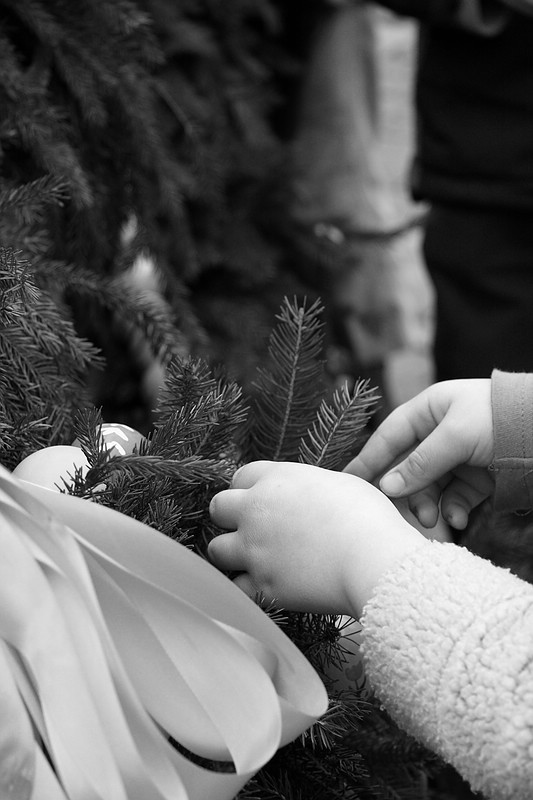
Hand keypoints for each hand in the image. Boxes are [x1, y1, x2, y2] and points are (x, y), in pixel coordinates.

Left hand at [208, 461, 422, 617]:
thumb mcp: (340, 484)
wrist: (372, 560)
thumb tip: (305, 497)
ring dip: (231, 553)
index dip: (249, 488)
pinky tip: (264, 586)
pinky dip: (247, 588)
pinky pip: (236, 588)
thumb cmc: (368, 518)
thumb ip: (310, 487)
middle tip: (249, 527)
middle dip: (230, 516)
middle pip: (218, 507)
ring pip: (216, 550)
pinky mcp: (263, 585)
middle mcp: (257, 511)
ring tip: (252, 559)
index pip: (241, 476)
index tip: (259, 499)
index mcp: (277, 480)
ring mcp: (255, 550)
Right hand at [344, 379, 494, 529]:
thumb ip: (420, 462)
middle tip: (404, 513)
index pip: (389, 436)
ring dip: (428, 505)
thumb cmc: (501, 419)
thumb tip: (387, 486)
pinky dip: (453, 510)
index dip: (368, 460)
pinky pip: (455, 497)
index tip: (348, 482)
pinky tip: (458, 518)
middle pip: (407, 467)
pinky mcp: (478, 477)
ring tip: (432, 520)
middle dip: (406, 491)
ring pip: (429, 486)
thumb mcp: (456, 436)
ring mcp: (459, 456)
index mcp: (429, 409)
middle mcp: (440, 432)